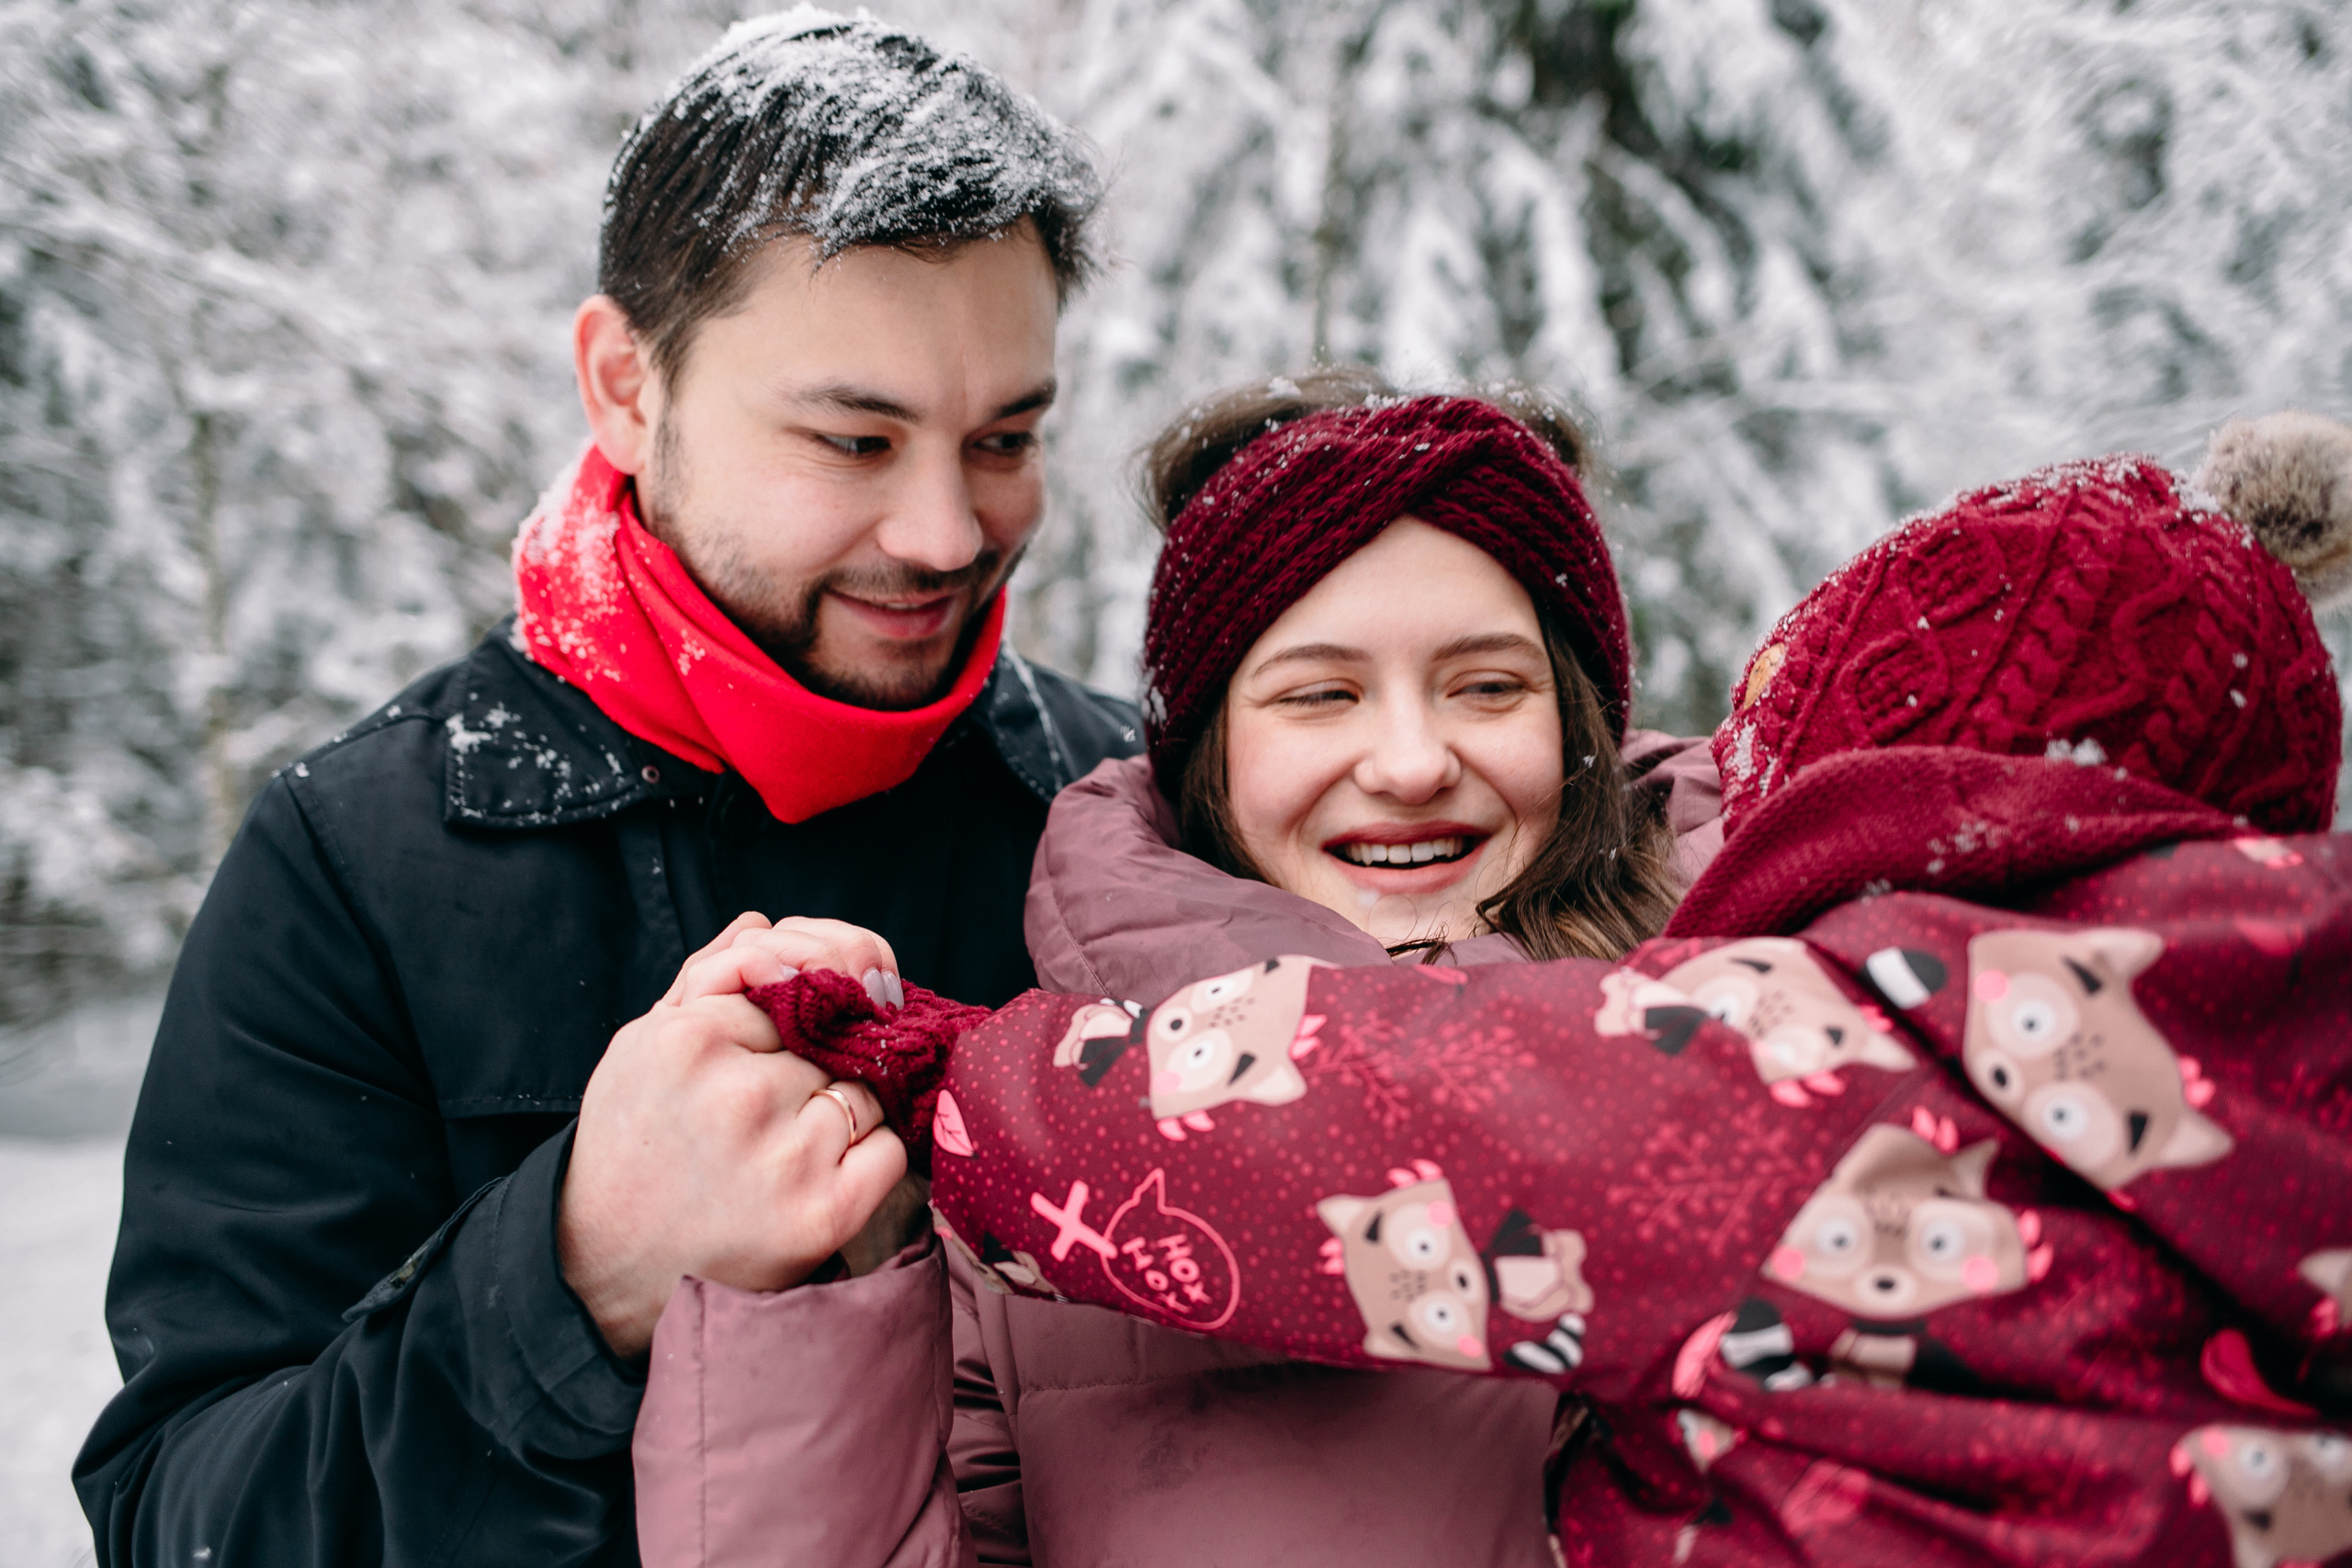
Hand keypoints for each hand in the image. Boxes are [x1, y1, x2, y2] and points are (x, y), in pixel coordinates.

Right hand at [558, 914, 908, 1357]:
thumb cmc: (632, 1151)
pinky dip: (869, 1158)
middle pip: (833, 1041)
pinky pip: (890, 1149)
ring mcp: (787, 1156)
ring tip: (779, 1153)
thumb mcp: (643, 1050)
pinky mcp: (823, 1214)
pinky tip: (817, 1178)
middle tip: (758, 1122)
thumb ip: (706, 979)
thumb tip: (767, 926)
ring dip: (842, 1114)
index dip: (786, 1027)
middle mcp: (739, 1094)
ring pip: (867, 1091)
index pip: (793, 990)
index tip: (756, 1064)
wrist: (605, 1275)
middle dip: (812, 1069)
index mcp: (688, 1040)